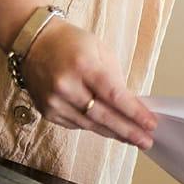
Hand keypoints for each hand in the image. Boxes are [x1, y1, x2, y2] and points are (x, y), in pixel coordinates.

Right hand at [22, 19, 156, 147]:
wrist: (32, 41)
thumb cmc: (69, 43)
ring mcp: (54, 101)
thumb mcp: (99, 49)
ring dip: (114, 133)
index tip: (151, 124)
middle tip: (146, 141)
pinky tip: (109, 130)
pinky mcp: (47, 111)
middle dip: (128, 131)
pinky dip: (94, 127)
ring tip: (133, 140)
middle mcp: (66, 85)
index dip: (134, 113)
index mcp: (83, 66)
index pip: (114, 95)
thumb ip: (115, 78)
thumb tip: (131, 105)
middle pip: (103, 116)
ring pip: (90, 125)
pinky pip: (76, 125)